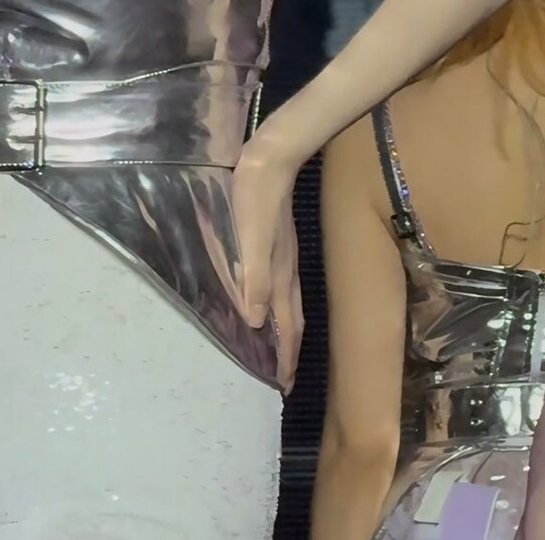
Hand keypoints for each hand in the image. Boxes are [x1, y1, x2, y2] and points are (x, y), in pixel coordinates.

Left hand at [229, 135, 303, 393]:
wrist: (272, 158)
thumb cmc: (254, 198)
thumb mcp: (249, 238)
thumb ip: (254, 278)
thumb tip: (257, 322)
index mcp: (280, 276)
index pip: (287, 327)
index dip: (285, 357)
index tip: (283, 385)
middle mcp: (288, 272)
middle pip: (294, 322)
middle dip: (291, 352)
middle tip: (285, 379)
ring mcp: (288, 258)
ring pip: (292, 305)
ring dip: (288, 332)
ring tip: (282, 350)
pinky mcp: (283, 244)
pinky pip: (286, 288)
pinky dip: (283, 307)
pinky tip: (273, 302)